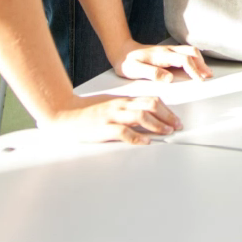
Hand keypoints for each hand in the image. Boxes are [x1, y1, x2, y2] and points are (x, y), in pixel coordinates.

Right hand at [43, 94, 180, 144]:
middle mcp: (120, 106)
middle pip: (150, 105)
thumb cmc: (88, 111)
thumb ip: (127, 110)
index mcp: (123, 100)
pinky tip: (146, 141)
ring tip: (166, 132)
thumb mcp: (111, 106)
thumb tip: (145, 117)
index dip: (166, 109)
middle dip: (167, 116)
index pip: (150, 100)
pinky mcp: (103, 128)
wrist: (65, 113)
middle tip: (176, 126)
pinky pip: (123, 131)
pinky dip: (137, 136)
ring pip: (140, 116)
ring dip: (157, 125)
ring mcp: (112, 116)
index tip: (175, 118)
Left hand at [113, 40, 212, 83]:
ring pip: (190, 51)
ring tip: (206, 73)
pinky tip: (196, 66)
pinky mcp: (168, 52)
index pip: (184, 60)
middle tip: (208, 77)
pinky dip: (195, 59)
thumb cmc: (127, 62)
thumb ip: (152, 73)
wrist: (122, 51)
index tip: (200, 80)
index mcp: (162, 55)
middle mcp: (168, 50)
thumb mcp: (134, 70)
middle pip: (191, 52)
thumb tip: (169, 78)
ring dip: (200, 61)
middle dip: (202, 64)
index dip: (194, 70)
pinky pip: (186, 53)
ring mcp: (169, 50)